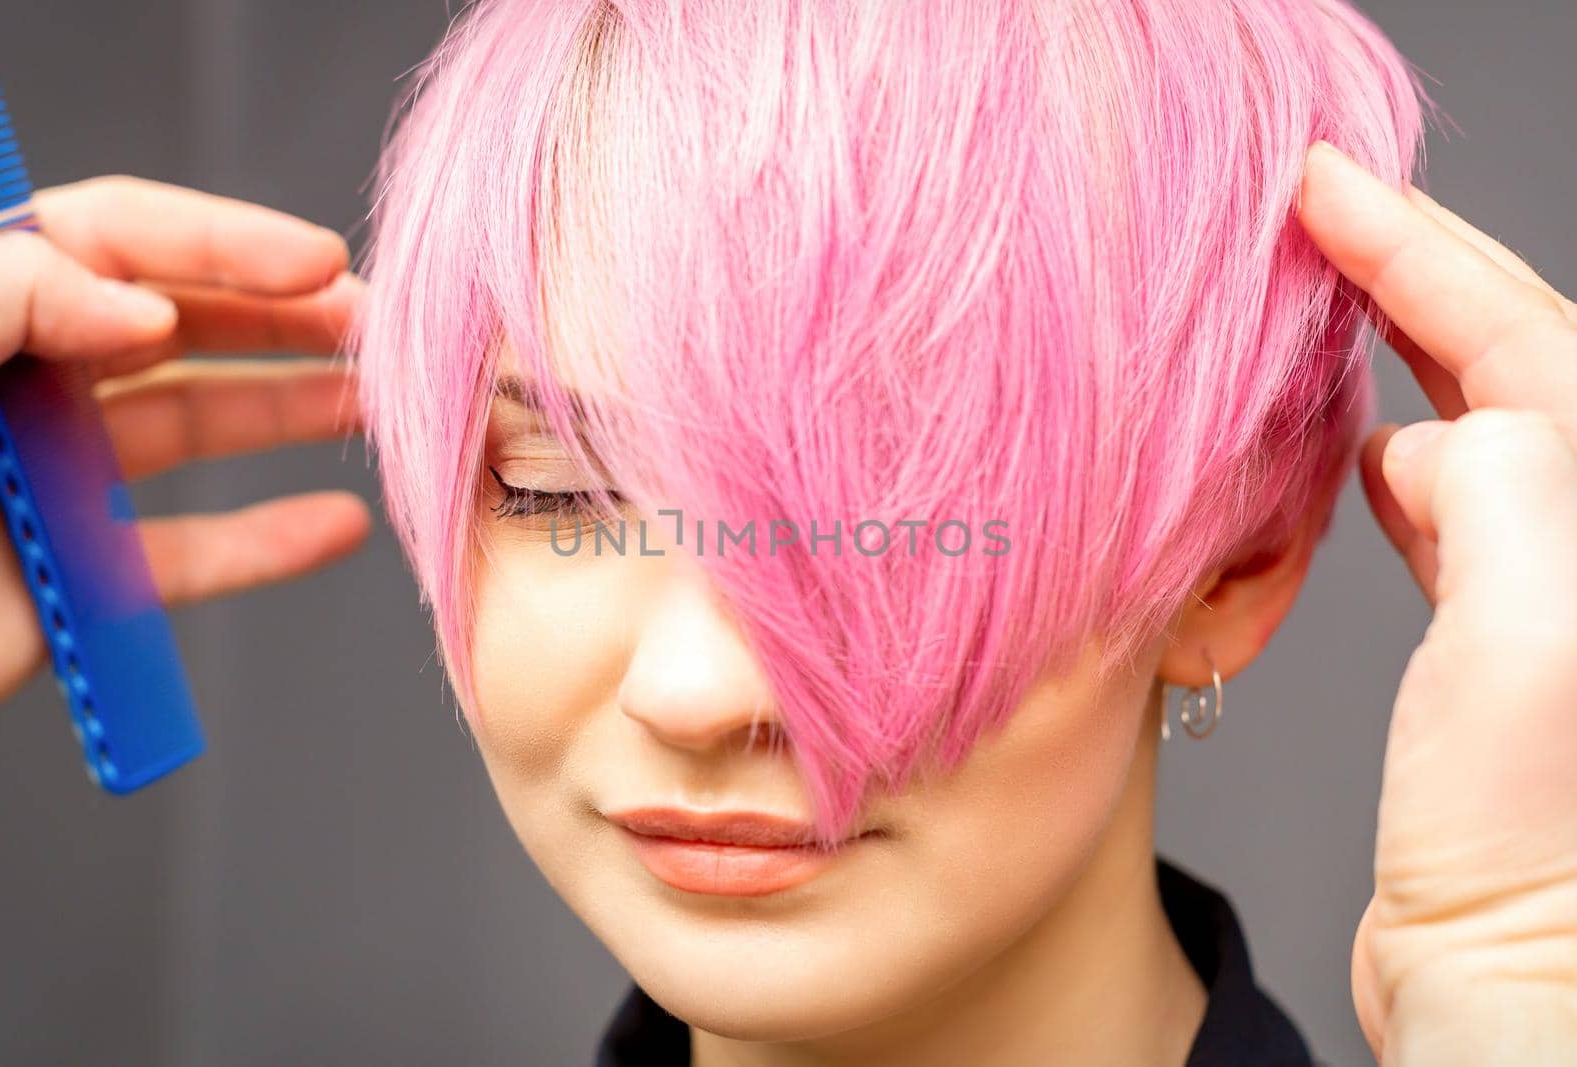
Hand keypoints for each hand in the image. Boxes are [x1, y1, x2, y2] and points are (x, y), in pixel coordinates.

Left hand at [0, 176, 369, 718]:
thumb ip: (1, 297)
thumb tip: (139, 311)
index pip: (112, 241)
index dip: (221, 241)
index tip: (316, 264)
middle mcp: (17, 383)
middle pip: (176, 326)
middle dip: (286, 321)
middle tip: (380, 332)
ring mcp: (46, 483)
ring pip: (196, 431)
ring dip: (295, 418)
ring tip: (385, 412)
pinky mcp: (70, 582)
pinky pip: (184, 558)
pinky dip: (265, 545)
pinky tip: (336, 527)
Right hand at [1299, 142, 1576, 1063]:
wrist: (1506, 985)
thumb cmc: (1526, 852)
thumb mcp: (1528, 646)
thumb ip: (1501, 492)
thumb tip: (1438, 434)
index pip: (1523, 341)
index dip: (1420, 252)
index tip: (1326, 186)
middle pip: (1510, 363)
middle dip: (1414, 273)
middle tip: (1318, 208)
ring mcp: (1543, 593)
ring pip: (1474, 424)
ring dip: (1398, 354)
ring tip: (1323, 297)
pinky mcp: (1491, 648)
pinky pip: (1444, 506)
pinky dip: (1392, 453)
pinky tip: (1357, 448)